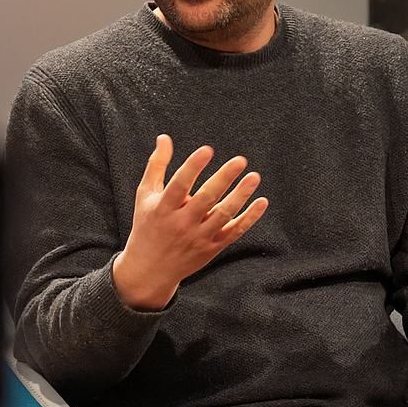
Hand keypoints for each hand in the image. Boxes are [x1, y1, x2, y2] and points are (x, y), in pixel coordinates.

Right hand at [113, 134, 268, 309]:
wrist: (150, 268)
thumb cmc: (148, 225)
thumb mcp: (145, 195)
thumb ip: (156, 165)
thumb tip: (164, 138)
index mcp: (164, 208)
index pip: (179, 185)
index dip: (193, 167)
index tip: (207, 150)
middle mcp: (181, 223)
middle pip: (206, 199)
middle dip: (224, 179)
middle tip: (240, 160)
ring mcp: (198, 237)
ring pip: (224, 215)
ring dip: (241, 195)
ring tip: (254, 176)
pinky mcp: (212, 248)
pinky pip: (234, 231)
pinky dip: (249, 218)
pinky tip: (261, 201)